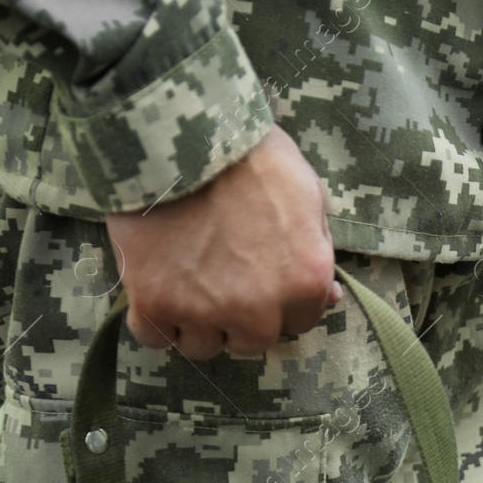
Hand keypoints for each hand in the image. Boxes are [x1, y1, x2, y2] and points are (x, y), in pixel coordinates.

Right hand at [107, 126, 339, 359]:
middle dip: (239, 318)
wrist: (182, 136)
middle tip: (220, 280)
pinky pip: (154, 337)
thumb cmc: (252, 156)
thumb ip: (319, 248)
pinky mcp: (154, 302)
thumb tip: (328, 296)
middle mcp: (260, 308)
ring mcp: (205, 309)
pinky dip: (154, 320)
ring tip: (186, 282)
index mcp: (305, 282)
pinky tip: (155, 290)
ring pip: (203, 346)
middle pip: (251, 342)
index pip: (299, 323)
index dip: (279, 303)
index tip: (259, 283)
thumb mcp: (308, 193)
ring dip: (196, 323)